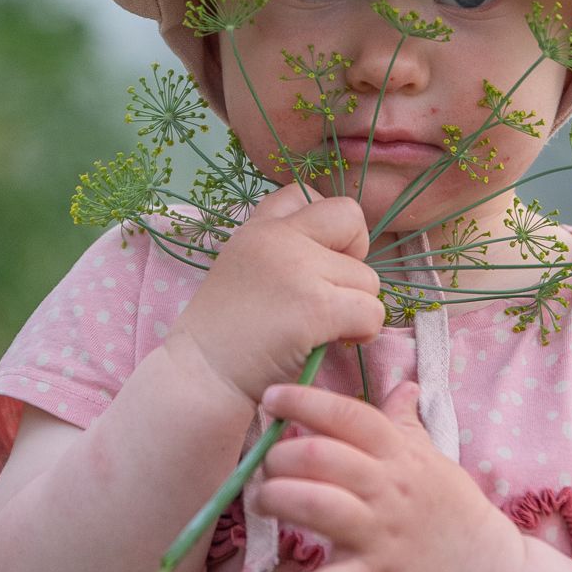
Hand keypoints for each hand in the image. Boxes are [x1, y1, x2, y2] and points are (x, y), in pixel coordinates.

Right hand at [169, 183, 384, 409]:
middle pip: (350, 217)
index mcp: (257, 229)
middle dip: (355, 256)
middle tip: (333, 291)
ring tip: (324, 329)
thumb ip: (279, 252)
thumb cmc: (224, 338)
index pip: (304, 193)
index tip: (315, 263)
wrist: (200, 378)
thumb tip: (338, 257)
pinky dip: (364, 333)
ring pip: (368, 278)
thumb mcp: (241, 271)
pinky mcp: (315, 306)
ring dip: (357, 307)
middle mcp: (277, 238)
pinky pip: (371, 312)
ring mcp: (298, 269)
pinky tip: (336, 344)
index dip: (325, 227)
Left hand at [246, 378, 524, 571]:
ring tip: (260, 503)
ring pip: (318, 506)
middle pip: (322, 457)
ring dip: (276, 499)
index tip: (271, 397)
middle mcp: (389, 491)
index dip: (305, 402)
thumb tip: (404, 385)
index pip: (350, 416)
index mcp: (401, 457)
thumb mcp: (435, 461)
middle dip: (279, 456)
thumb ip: (408, 425)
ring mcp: (381, 538)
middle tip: (263, 466)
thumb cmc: (454, 515)